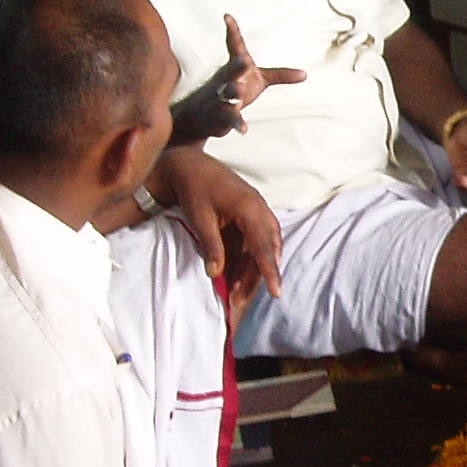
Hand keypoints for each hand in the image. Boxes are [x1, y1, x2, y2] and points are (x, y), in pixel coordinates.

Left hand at [140, 146, 285, 310]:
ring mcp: (258, 212)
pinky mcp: (251, 217)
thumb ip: (211, 245)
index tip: (275, 291)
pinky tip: (236, 277)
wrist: (191, 165)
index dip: (269, 271)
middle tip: (239, 301)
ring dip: (251, 271)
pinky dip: (248, 261)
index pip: (264, 245)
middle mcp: (260, 210)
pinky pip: (256, 242)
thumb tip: (216, 274)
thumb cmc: (195, 188)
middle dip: (256, 277)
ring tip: (236, 293)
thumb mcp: (200, 218)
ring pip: (264, 248)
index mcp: (249, 208)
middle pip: (267, 250)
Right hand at [170, 15, 306, 143]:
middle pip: (232, 71)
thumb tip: (306, 74)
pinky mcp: (221, 116)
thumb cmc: (235, 89)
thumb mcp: (259, 81)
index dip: (232, 32)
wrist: (201, 114)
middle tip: (243, 60)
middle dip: (237, 65)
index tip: (228, 16)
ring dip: (233, 93)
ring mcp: (221, 98)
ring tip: (238, 96)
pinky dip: (237, 124)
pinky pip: (229, 119)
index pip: (234, 47)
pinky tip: (244, 130)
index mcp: (236, 67)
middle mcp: (227, 80)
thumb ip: (280, 76)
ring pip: (227, 94)